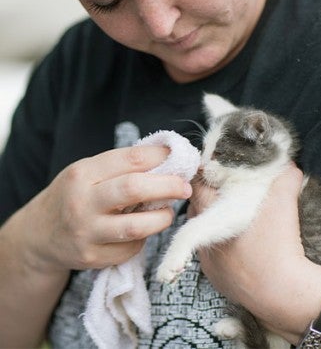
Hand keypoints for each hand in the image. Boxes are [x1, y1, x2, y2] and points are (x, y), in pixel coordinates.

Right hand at [16, 146, 191, 272]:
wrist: (40, 235)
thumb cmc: (72, 196)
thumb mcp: (87, 173)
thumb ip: (120, 167)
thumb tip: (165, 160)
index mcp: (82, 174)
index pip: (130, 159)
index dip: (161, 157)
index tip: (179, 158)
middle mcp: (82, 202)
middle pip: (134, 189)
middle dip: (168, 186)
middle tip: (185, 187)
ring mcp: (86, 233)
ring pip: (137, 226)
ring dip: (162, 218)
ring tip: (169, 212)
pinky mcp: (93, 257)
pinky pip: (131, 248)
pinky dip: (144, 238)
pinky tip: (141, 231)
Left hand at [191, 165, 320, 343]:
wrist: (285, 293)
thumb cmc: (280, 246)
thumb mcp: (284, 205)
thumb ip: (285, 180)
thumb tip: (290, 168)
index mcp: (214, 219)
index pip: (196, 189)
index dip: (203, 177)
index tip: (212, 172)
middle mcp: (204, 240)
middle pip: (195, 210)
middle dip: (206, 199)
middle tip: (222, 192)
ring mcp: (207, 262)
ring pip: (199, 233)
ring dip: (209, 222)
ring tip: (228, 217)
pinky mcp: (215, 279)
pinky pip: (209, 255)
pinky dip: (217, 246)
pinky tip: (235, 245)